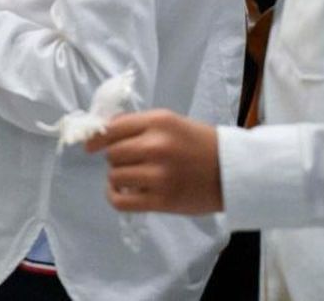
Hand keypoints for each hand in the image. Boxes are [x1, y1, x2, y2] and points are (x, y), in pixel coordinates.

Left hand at [87, 109, 222, 214]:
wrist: (232, 170)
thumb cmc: (200, 143)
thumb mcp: (171, 122)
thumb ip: (140, 125)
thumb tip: (103, 132)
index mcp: (158, 122)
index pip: (112, 128)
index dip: (97, 138)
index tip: (90, 145)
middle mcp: (156, 146)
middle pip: (112, 153)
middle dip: (114, 158)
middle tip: (128, 162)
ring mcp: (159, 175)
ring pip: (115, 176)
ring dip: (117, 177)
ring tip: (130, 177)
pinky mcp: (162, 200)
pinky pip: (121, 201)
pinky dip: (115, 197)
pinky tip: (122, 193)